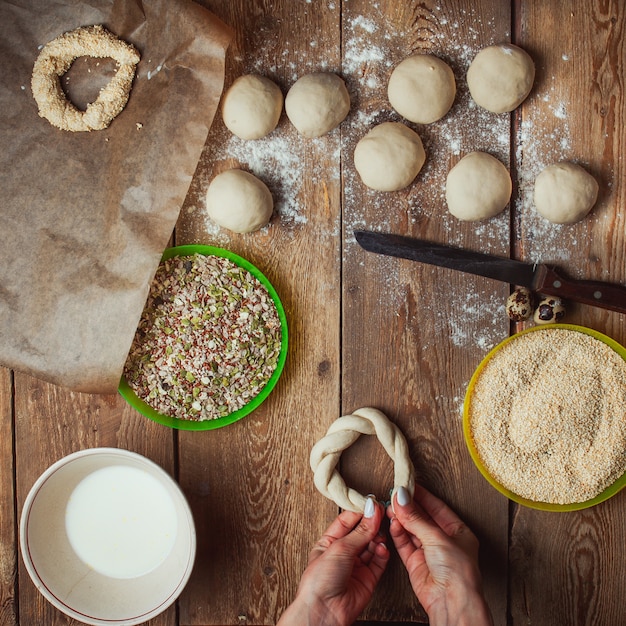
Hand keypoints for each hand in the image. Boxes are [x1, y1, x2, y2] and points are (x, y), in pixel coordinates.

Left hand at [278, 496, 388, 625]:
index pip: (347, 521)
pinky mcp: (368, 579)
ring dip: (378, 538)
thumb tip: (372, 511)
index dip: (361, 511)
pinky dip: (382, 553)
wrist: (324, 612)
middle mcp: (343, 553)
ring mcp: (356, 566)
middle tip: (383, 513)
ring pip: (372, 545)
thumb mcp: (339, 548)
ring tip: (382, 532)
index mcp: (329, 542)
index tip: (373, 503)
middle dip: (372, 523)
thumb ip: (360, 531)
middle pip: (361, 532)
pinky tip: (382, 548)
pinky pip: (378, 561)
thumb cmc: (320, 581)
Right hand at [388, 484, 492, 625]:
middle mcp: (444, 541)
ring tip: (390, 507)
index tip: (408, 484)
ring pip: (411, 530)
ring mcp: (429, 552)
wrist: (451, 602)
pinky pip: (404, 543)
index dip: (422, 495)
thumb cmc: (458, 573)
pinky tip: (393, 523)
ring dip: (400, 518)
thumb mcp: (437, 537)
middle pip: (422, 518)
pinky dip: (397, 533)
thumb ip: (415, 517)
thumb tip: (401, 498)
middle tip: (394, 494)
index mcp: (458, 532)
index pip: (437, 507)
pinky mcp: (416, 563)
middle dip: (408, 506)